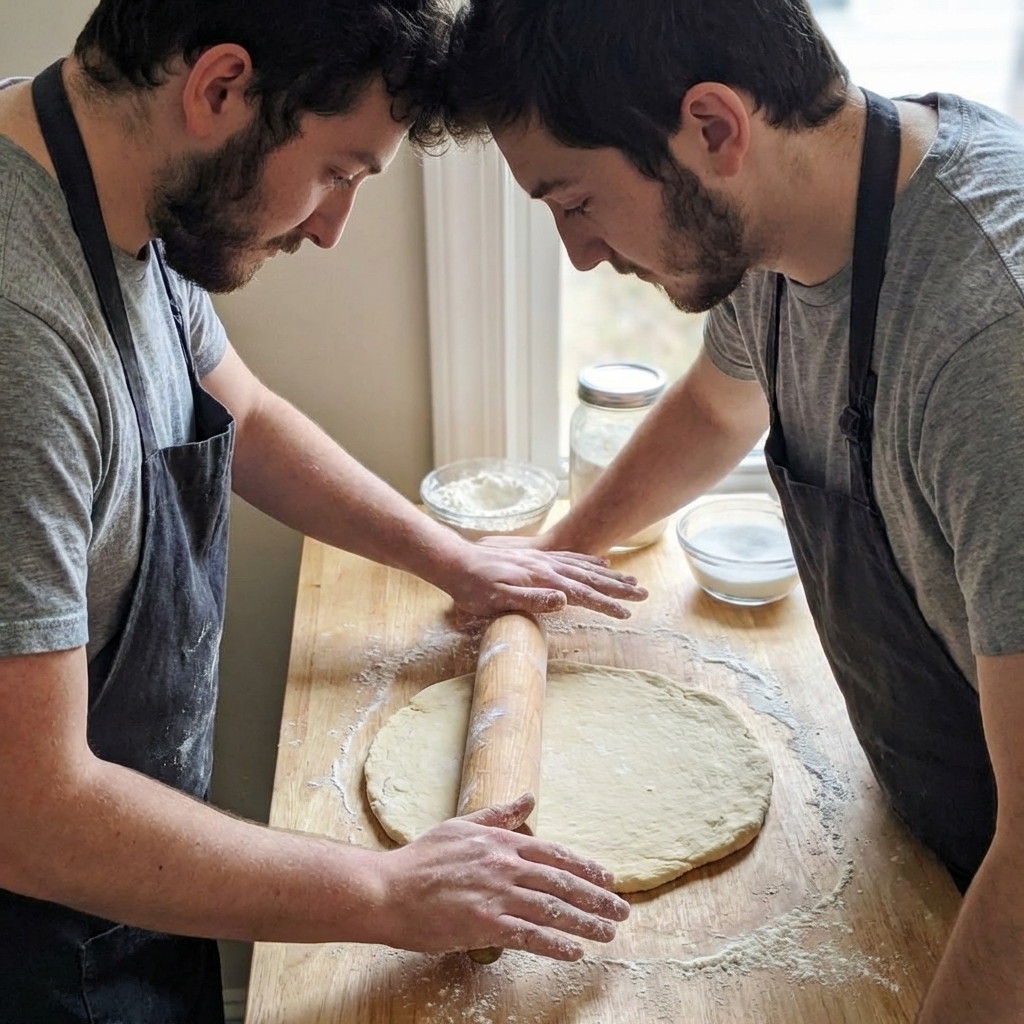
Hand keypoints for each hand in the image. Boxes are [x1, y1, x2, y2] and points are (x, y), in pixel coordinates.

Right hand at [371, 795, 629, 960]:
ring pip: (553, 910)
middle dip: (597, 897)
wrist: (387, 889)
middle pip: (562, 883)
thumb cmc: (421, 858)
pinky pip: (530, 936)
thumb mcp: (461, 826)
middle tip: (622, 910)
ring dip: (586, 922)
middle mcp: (504, 866)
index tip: (609, 879)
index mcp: (501, 842)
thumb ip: (499, 815)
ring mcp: (496, 895)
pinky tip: (575, 951)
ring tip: (609, 932)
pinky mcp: (485, 925)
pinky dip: (556, 944)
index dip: (585, 868)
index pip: (555, 854)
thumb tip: (529, 798)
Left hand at [442, 541, 648, 619]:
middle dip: (618, 588)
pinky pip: (571, 558)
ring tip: (631, 581)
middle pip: (591, 577)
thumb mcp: (497, 599)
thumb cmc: (474, 587)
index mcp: (542, 579)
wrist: (456, 562)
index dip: (605, 604)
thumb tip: (565, 601)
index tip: (626, 614)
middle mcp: (548, 566)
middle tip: (644, 595)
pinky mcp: (537, 558)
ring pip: (585, 566)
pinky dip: (590, 561)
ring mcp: (543, 560)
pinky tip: (601, 562)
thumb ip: (531, 600)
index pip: (582, 593)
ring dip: (610, 575)